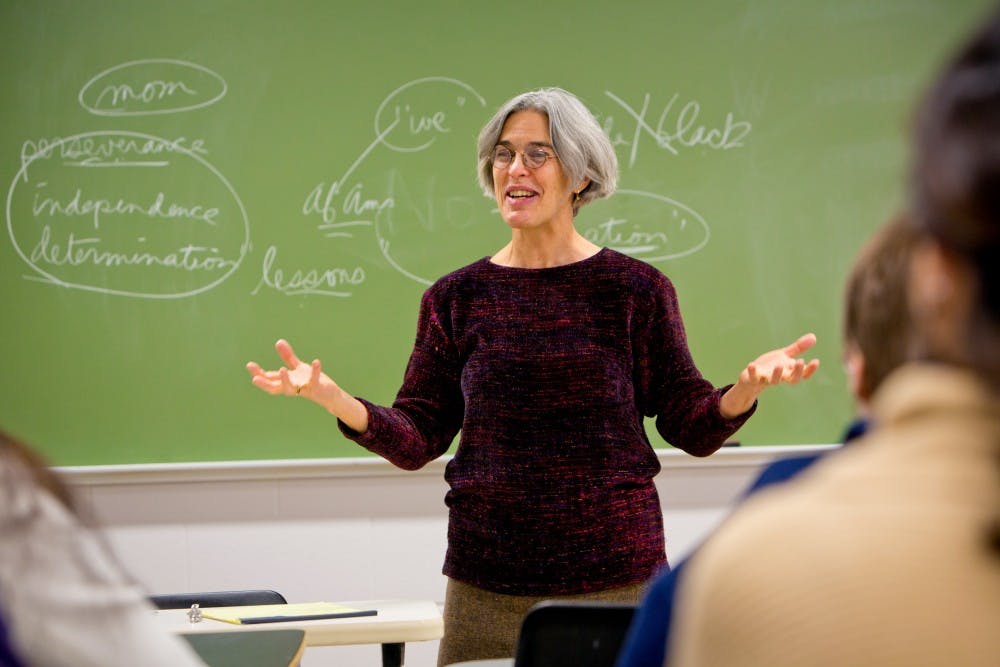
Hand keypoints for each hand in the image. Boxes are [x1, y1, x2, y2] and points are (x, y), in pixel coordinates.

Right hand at [245, 339, 367, 431]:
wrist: (328, 394)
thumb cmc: (309, 381)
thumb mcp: (297, 368)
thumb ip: (288, 357)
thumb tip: (278, 342)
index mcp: (285, 382)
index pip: (269, 379)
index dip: (258, 373)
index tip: (249, 365)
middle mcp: (292, 387)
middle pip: (274, 388)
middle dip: (264, 383)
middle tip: (254, 379)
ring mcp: (303, 388)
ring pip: (291, 388)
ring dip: (286, 380)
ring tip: (282, 369)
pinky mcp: (316, 387)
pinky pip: (314, 380)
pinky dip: (315, 371)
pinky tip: (316, 361)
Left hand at [720, 333, 819, 417]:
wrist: (751, 377)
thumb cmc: (770, 366)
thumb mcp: (784, 356)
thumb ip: (798, 348)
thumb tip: (814, 336)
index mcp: (788, 372)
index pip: (803, 374)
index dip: (810, 370)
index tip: (816, 361)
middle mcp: (780, 377)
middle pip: (791, 379)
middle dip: (796, 371)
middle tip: (800, 361)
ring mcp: (766, 379)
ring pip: (774, 381)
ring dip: (777, 374)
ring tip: (779, 365)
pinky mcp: (753, 379)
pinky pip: (753, 377)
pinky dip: (753, 372)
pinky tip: (752, 365)